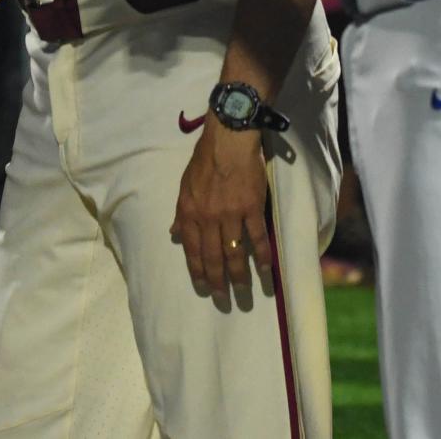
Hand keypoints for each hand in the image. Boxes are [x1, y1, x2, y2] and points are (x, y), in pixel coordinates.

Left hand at [171, 120, 270, 295]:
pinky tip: (266, 269)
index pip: (193, 252)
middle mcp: (208, 219)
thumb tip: (174, 235)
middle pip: (214, 258)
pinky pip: (258, 236)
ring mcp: (231, 214)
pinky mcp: (252, 207)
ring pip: (235, 252)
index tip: (205, 289)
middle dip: (219, 282)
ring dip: (240, 275)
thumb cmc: (205, 161)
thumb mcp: (185, 187)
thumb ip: (181, 214)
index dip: (199, 273)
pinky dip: (263, 255)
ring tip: (244, 292)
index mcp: (190, 214)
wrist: (228, 139)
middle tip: (224, 300)